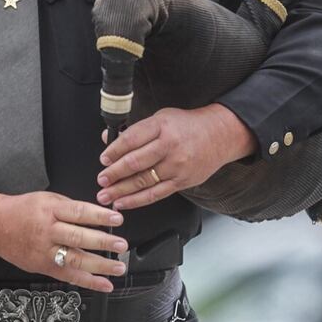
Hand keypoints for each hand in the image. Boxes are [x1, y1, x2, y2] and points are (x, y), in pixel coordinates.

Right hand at [0, 190, 126, 292]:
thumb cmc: (23, 210)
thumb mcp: (47, 198)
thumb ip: (70, 207)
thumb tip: (98, 215)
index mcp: (50, 210)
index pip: (78, 212)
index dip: (99, 216)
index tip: (117, 219)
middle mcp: (48, 232)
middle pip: (78, 238)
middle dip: (102, 242)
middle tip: (121, 245)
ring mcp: (45, 252)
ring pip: (74, 260)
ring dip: (100, 266)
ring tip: (118, 267)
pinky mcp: (43, 267)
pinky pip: (68, 276)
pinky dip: (88, 282)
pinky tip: (104, 284)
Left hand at [96, 104, 255, 208]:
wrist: (220, 135)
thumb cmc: (188, 126)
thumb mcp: (161, 118)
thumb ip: (136, 130)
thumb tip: (109, 140)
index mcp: (161, 126)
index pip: (131, 139)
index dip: (114, 151)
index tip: (103, 159)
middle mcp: (169, 146)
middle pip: (135, 162)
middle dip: (114, 173)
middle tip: (101, 179)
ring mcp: (177, 165)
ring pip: (143, 181)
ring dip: (121, 191)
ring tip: (106, 195)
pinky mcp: (182, 181)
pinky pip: (155, 194)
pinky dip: (137, 200)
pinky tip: (123, 203)